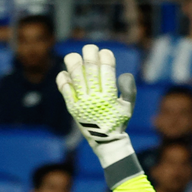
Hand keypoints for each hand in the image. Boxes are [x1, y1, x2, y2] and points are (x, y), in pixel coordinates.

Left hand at [56, 45, 139, 185]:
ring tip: (74, 57)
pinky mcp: (72, 106)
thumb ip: (129, 90)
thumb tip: (123, 75)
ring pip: (74, 75)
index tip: (105, 53)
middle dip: (90, 54)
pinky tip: (65, 73)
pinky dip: (63, 78)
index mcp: (110, 96)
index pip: (107, 70)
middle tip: (90, 49)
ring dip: (73, 62)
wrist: (104, 141)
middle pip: (89, 68)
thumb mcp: (128, 107)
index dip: (105, 57)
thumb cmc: (118, 121)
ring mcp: (81, 102)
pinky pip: (64, 88)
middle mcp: (94, 97)